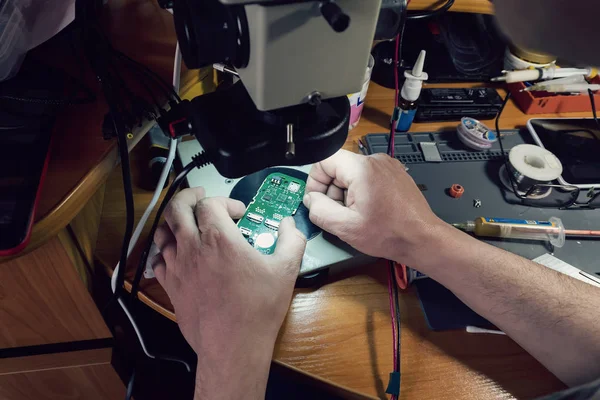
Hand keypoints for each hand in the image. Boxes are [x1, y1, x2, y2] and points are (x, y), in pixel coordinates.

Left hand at [150, 187, 305, 399]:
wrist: (232, 346)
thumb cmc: (259, 307)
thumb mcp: (285, 270)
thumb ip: (291, 240)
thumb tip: (289, 223)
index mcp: (219, 238)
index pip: (210, 203)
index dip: (225, 202)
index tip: (239, 214)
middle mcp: (192, 247)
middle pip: (176, 208)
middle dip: (188, 197)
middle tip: (200, 197)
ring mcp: (177, 267)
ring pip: (163, 232)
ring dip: (174, 221)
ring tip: (186, 222)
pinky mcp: (170, 286)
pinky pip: (158, 259)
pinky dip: (166, 250)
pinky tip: (178, 254)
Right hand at [303, 150, 443, 265]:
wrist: (421, 238)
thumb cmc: (389, 234)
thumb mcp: (345, 227)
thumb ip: (319, 210)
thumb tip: (311, 200)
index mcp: (361, 168)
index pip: (324, 160)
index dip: (315, 181)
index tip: (317, 200)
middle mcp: (375, 160)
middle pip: (338, 167)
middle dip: (331, 191)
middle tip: (338, 213)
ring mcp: (387, 165)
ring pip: (351, 174)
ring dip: (346, 193)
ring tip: (356, 215)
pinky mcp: (394, 173)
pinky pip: (366, 177)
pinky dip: (361, 192)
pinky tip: (368, 211)